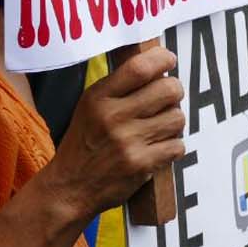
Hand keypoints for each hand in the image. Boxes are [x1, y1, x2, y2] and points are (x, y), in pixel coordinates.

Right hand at [44, 47, 185, 218]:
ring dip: (173, 121)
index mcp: (99, 97)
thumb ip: (119, 85)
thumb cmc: (84, 143)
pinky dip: (172, 146)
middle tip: (167, 97)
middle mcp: (113, 117)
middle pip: (168, 90)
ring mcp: (128, 142)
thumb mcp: (89, 106)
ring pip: (177, 118)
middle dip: (174, 91)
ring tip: (159, 126)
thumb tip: (155, 63)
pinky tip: (157, 147)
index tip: (168, 60)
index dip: (162, 59)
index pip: (139, 67)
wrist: (70, 187)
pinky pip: (177, 145)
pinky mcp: (141, 165)